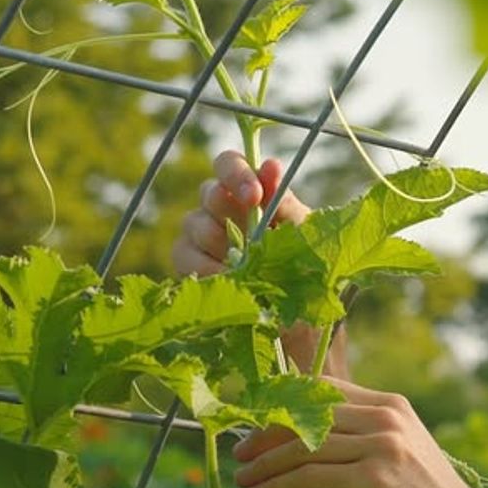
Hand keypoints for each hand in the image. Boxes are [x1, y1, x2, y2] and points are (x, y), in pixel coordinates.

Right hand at [172, 149, 347, 378]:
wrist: (298, 323)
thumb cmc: (305, 272)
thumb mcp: (303, 237)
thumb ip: (284, 203)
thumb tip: (269, 165)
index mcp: (249, 194)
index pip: (228, 164)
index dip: (236, 173)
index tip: (254, 197)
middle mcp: (221, 210)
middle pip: (208, 193)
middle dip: (227, 212)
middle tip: (249, 237)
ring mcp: (201, 238)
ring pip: (192, 223)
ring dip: (217, 244)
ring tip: (242, 268)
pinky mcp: (188, 266)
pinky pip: (182, 256)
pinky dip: (204, 269)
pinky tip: (227, 282)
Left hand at [233, 379, 487, 487]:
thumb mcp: (399, 456)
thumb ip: (362, 439)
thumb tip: (309, 442)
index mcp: (390, 405)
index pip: (322, 390)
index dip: (283, 407)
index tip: (257, 429)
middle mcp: (385, 417)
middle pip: (307, 415)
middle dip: (266, 436)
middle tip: (240, 456)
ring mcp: (381, 445)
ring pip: (303, 447)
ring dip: (264, 465)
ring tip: (242, 480)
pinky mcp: (374, 478)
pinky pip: (309, 476)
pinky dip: (277, 487)